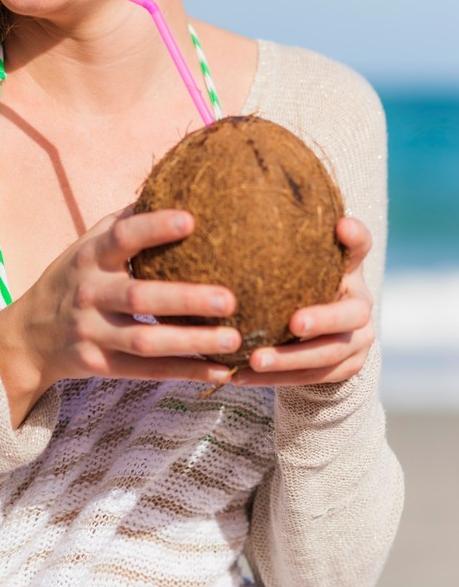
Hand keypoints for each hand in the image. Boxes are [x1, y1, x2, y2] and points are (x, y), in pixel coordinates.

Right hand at [0, 206, 240, 425]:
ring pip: (146, 341)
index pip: (122, 237)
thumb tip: (171, 190)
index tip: (191, 220)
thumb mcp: (87, 245)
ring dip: (192, 341)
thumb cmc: (74, 277)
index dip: (154, 227)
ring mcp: (92, 332)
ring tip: (234, 339)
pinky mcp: (100, 365)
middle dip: (186, 298)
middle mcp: (89, 293)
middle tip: (230, 298)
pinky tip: (221, 370)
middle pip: (139, 297)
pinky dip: (185, 371)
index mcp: (89, 256)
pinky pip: (147, 371)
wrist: (30, 335)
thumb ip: (123, 223)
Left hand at [232, 216, 374, 387]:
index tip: (341, 226)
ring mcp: (358, 340)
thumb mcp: (291, 257)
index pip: (360, 245)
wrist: (319, 329)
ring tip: (253, 360)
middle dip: (324, 318)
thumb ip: (277, 237)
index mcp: (350, 268)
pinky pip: (310, 378)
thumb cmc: (296, 280)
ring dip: (290, 359)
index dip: (355, 237)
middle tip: (294, 322)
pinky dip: (274, 380)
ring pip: (328, 354)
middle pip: (351, 313)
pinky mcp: (345, 368)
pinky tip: (240, 377)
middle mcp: (361, 303)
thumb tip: (225, 207)